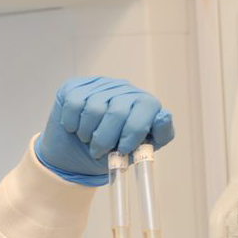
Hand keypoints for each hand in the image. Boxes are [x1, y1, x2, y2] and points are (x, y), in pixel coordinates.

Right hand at [34, 77, 174, 186]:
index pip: (147, 107)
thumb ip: (157, 135)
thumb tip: (165, 116)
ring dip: (87, 133)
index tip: (124, 149)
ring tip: (88, 140)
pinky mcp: (77, 86)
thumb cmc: (118, 149)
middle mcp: (126, 89)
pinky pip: (74, 104)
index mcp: (146, 103)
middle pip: (118, 112)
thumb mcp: (142, 148)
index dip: (135, 131)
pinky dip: (72, 123)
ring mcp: (101, 85)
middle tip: (99, 151)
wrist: (82, 149)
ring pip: (94, 109)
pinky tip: (74, 129)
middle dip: (107, 139)